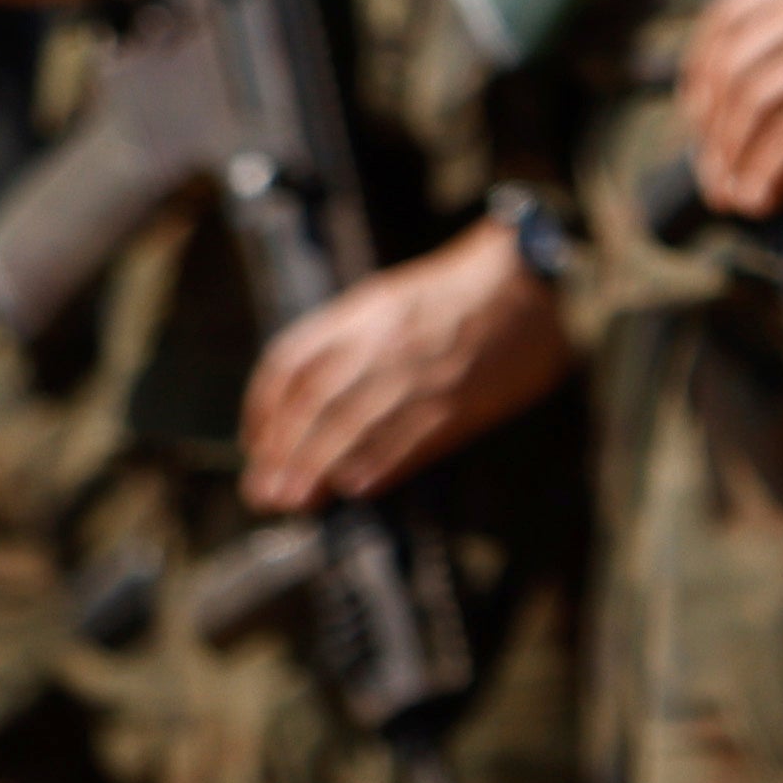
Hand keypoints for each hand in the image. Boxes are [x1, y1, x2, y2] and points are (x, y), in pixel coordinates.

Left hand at [237, 221, 573, 507]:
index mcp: (362, 313)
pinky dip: (381, 463)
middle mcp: (384, 341)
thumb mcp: (387, 301)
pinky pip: (413, 436)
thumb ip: (344, 342)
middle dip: (286, 452)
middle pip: (317, 402)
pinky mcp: (462, 397)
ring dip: (320, 467)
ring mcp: (423, 370)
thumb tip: (297, 407)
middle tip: (266, 493)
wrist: (527, 282)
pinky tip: (359, 486)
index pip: (291, 364)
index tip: (256, 448)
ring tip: (298, 500)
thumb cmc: (452, 298)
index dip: (264, 412)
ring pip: (357, 424)